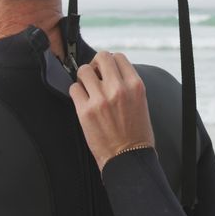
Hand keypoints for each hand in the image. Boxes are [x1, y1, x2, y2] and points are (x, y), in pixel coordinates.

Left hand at [69, 51, 155, 170]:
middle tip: (95, 75)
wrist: (128, 158)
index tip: (106, 70)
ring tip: (88, 89)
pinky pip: (74, 89)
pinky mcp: (85, 111)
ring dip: (84, 78)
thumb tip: (111, 73)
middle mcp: (118, 89)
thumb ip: (127, 84)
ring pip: (84, 70)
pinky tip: (83, 101)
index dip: (110, 62)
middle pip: (101, 57)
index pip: (118, 57)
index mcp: (135, 85)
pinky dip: (76, 92)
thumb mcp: (141, 102)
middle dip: (96, 64)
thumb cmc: (136, 133)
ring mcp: (101, 99)